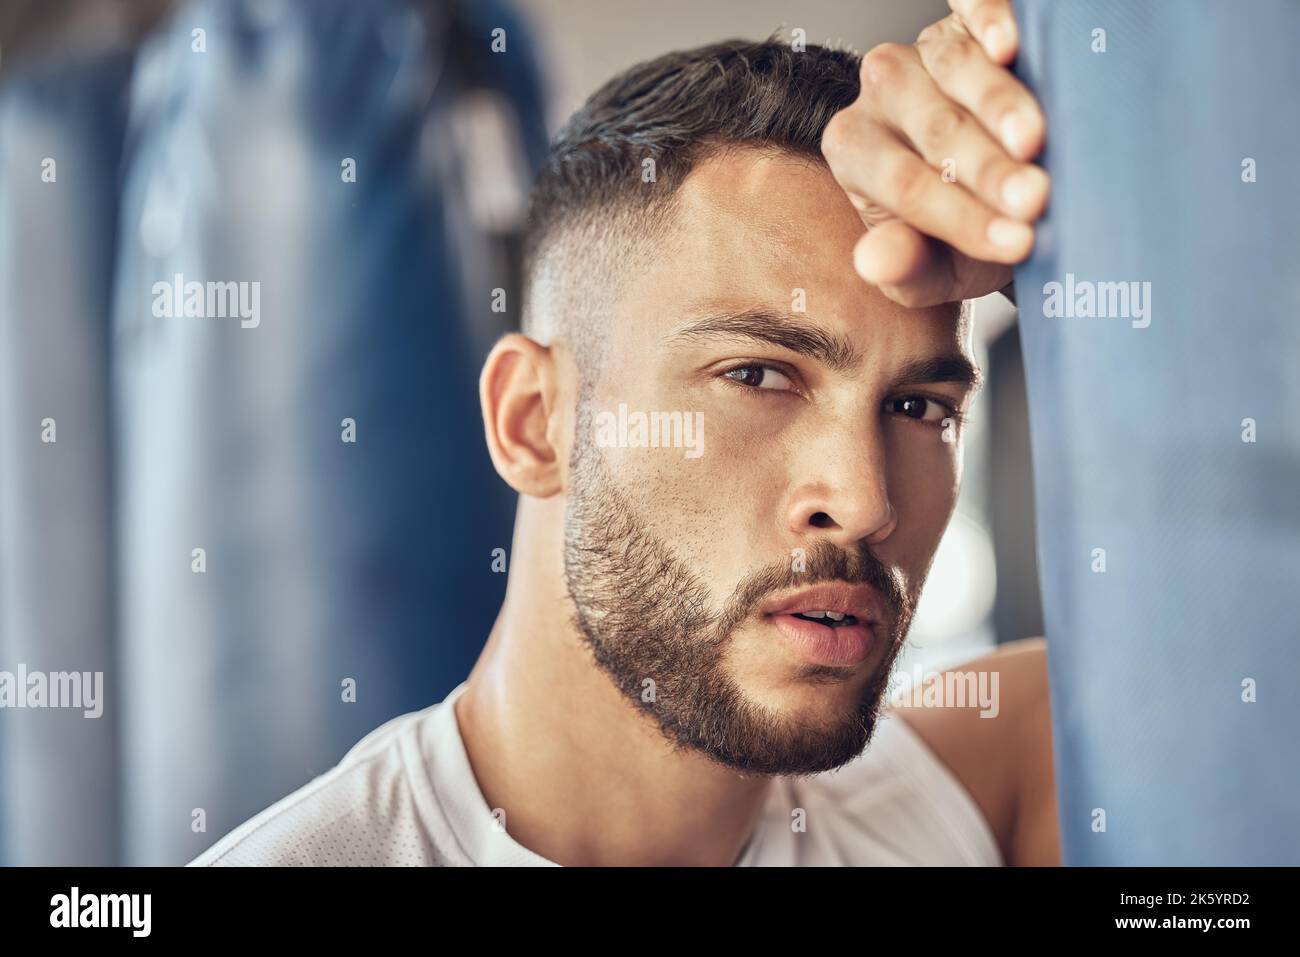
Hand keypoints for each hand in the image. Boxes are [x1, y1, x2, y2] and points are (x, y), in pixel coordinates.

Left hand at [820, 0, 1047, 306]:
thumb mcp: (932, 269)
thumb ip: (904, 268)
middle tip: (1034, 201)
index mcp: (854, 152)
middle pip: (934, 128)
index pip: (905, 186)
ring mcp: (922, 49)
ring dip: (1000, 105)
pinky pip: (970, 7)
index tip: (1016, 243)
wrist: (998, 192)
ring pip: (955, 68)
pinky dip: (988, 19)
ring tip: (1034, 142)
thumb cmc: (959, 234)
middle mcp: (880, 94)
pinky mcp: (964, 21)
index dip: (962, 217)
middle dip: (988, 169)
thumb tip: (875, 262)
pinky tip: (1010, 44)